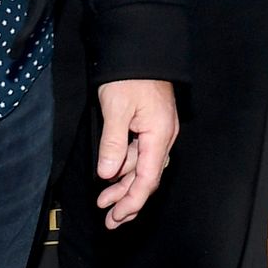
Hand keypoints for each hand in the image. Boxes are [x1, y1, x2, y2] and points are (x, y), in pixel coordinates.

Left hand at [95, 79, 180, 228]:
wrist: (140, 48)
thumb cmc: (129, 75)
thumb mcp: (116, 109)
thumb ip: (113, 143)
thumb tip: (108, 174)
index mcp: (159, 135)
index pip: (148, 179)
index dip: (132, 201)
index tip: (117, 217)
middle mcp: (164, 137)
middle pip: (147, 177)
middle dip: (128, 200)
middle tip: (109, 220)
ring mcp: (159, 131)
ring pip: (142, 167)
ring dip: (124, 184)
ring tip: (104, 200)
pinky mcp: (151, 125)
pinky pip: (140, 153)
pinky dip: (126, 167)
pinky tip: (112, 174)